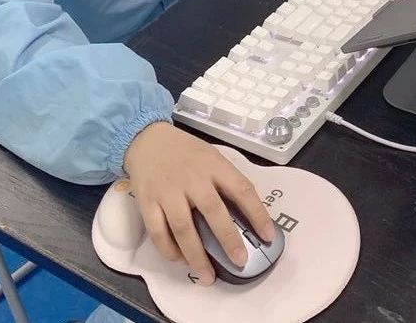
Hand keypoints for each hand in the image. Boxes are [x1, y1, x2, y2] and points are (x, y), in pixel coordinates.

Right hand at [123, 122, 275, 284]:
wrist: (147, 140)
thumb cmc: (186, 152)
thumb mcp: (212, 157)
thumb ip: (226, 180)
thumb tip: (247, 214)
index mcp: (213, 165)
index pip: (241, 189)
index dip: (257, 214)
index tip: (268, 236)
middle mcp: (192, 178)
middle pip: (213, 211)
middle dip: (228, 240)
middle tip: (240, 262)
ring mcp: (167, 191)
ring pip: (183, 228)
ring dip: (196, 256)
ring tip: (208, 276)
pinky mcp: (147, 202)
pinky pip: (158, 232)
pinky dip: (169, 250)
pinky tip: (180, 261)